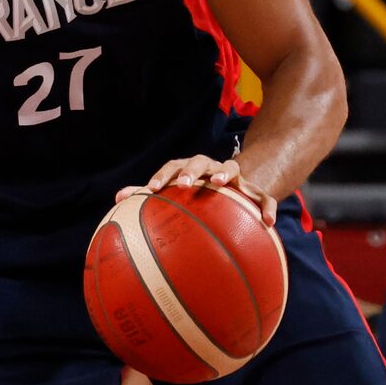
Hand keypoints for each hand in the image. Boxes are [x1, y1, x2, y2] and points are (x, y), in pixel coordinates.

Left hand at [116, 154, 276, 226]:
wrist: (231, 187)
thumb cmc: (195, 193)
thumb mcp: (174, 193)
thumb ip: (147, 195)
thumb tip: (117, 199)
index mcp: (189, 169)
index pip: (173, 165)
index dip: (162, 176)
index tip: (152, 190)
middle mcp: (210, 167)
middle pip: (199, 161)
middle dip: (190, 171)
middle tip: (182, 184)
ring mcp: (232, 176)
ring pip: (231, 168)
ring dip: (223, 173)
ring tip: (218, 183)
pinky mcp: (251, 189)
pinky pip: (263, 196)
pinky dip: (267, 206)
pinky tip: (268, 223)